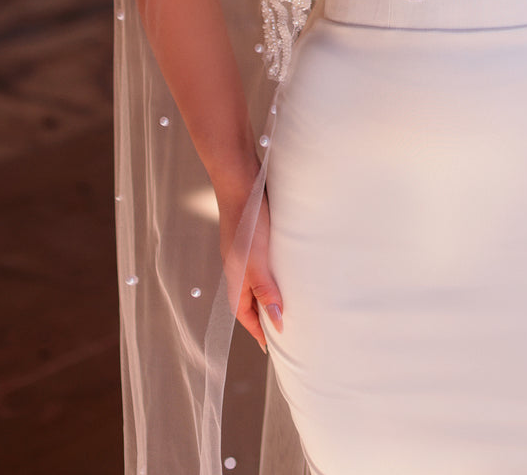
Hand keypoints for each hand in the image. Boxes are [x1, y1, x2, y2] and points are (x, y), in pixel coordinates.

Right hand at [217, 182, 283, 352]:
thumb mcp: (257, 261)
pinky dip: (274, 271)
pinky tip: (287, 265)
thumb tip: (277, 322)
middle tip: (284, 326)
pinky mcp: (255, 234)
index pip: (244, 313)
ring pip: (257, 279)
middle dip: (264, 314)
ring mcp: (246, 249)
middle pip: (250, 298)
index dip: (256, 329)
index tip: (270, 345)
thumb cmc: (248, 222)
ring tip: (290, 299)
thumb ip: (265, 290)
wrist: (241, 181)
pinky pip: (264, 261)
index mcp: (236, 277)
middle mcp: (238, 266)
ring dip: (270, 291)